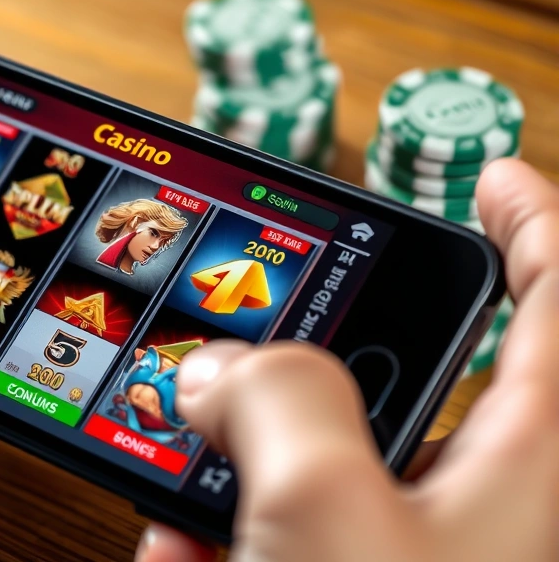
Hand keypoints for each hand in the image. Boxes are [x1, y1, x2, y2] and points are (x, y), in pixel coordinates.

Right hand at [135, 159, 558, 560]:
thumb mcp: (325, 504)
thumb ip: (275, 399)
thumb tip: (220, 369)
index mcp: (518, 457)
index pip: (551, 298)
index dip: (530, 222)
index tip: (494, 178)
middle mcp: (470, 500)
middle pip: (403, 373)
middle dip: (316, 347)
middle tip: (258, 333)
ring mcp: (404, 552)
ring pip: (316, 467)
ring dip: (235, 461)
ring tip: (183, 458)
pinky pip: (277, 536)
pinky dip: (216, 533)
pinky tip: (179, 547)